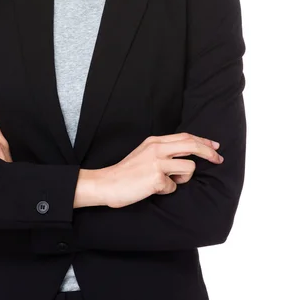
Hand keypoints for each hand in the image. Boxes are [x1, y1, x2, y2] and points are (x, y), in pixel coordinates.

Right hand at [101, 132, 223, 207]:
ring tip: (167, 182)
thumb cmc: (127, 171)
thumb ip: (162, 150)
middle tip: (219, 159)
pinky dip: (168, 190)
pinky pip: (174, 187)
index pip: (185, 137)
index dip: (203, 141)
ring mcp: (157, 163)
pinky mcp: (156, 179)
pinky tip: (153, 188)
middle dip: (209, 152)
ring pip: (189, 168)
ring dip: (183, 179)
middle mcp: (157, 148)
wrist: (108, 183)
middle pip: (192, 145)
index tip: (215, 146)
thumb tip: (185, 155)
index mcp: (155, 141)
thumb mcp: (144, 152)